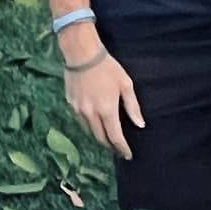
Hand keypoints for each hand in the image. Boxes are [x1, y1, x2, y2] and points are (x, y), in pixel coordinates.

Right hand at [62, 40, 145, 159]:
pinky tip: (94, 123)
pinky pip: (80, 121)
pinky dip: (88, 126)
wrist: (81, 54)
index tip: (127, 155)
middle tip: (118, 149)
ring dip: (98, 137)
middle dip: (110, 146)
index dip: (122, 148)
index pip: (115, 137)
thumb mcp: (125, 84)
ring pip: (88, 131)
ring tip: (106, 138)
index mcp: (107, 110)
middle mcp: (91, 114)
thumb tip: (140, 124)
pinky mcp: (70, 104)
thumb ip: (132, 106)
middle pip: (100, 138)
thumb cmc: (107, 67)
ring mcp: (79, 110)